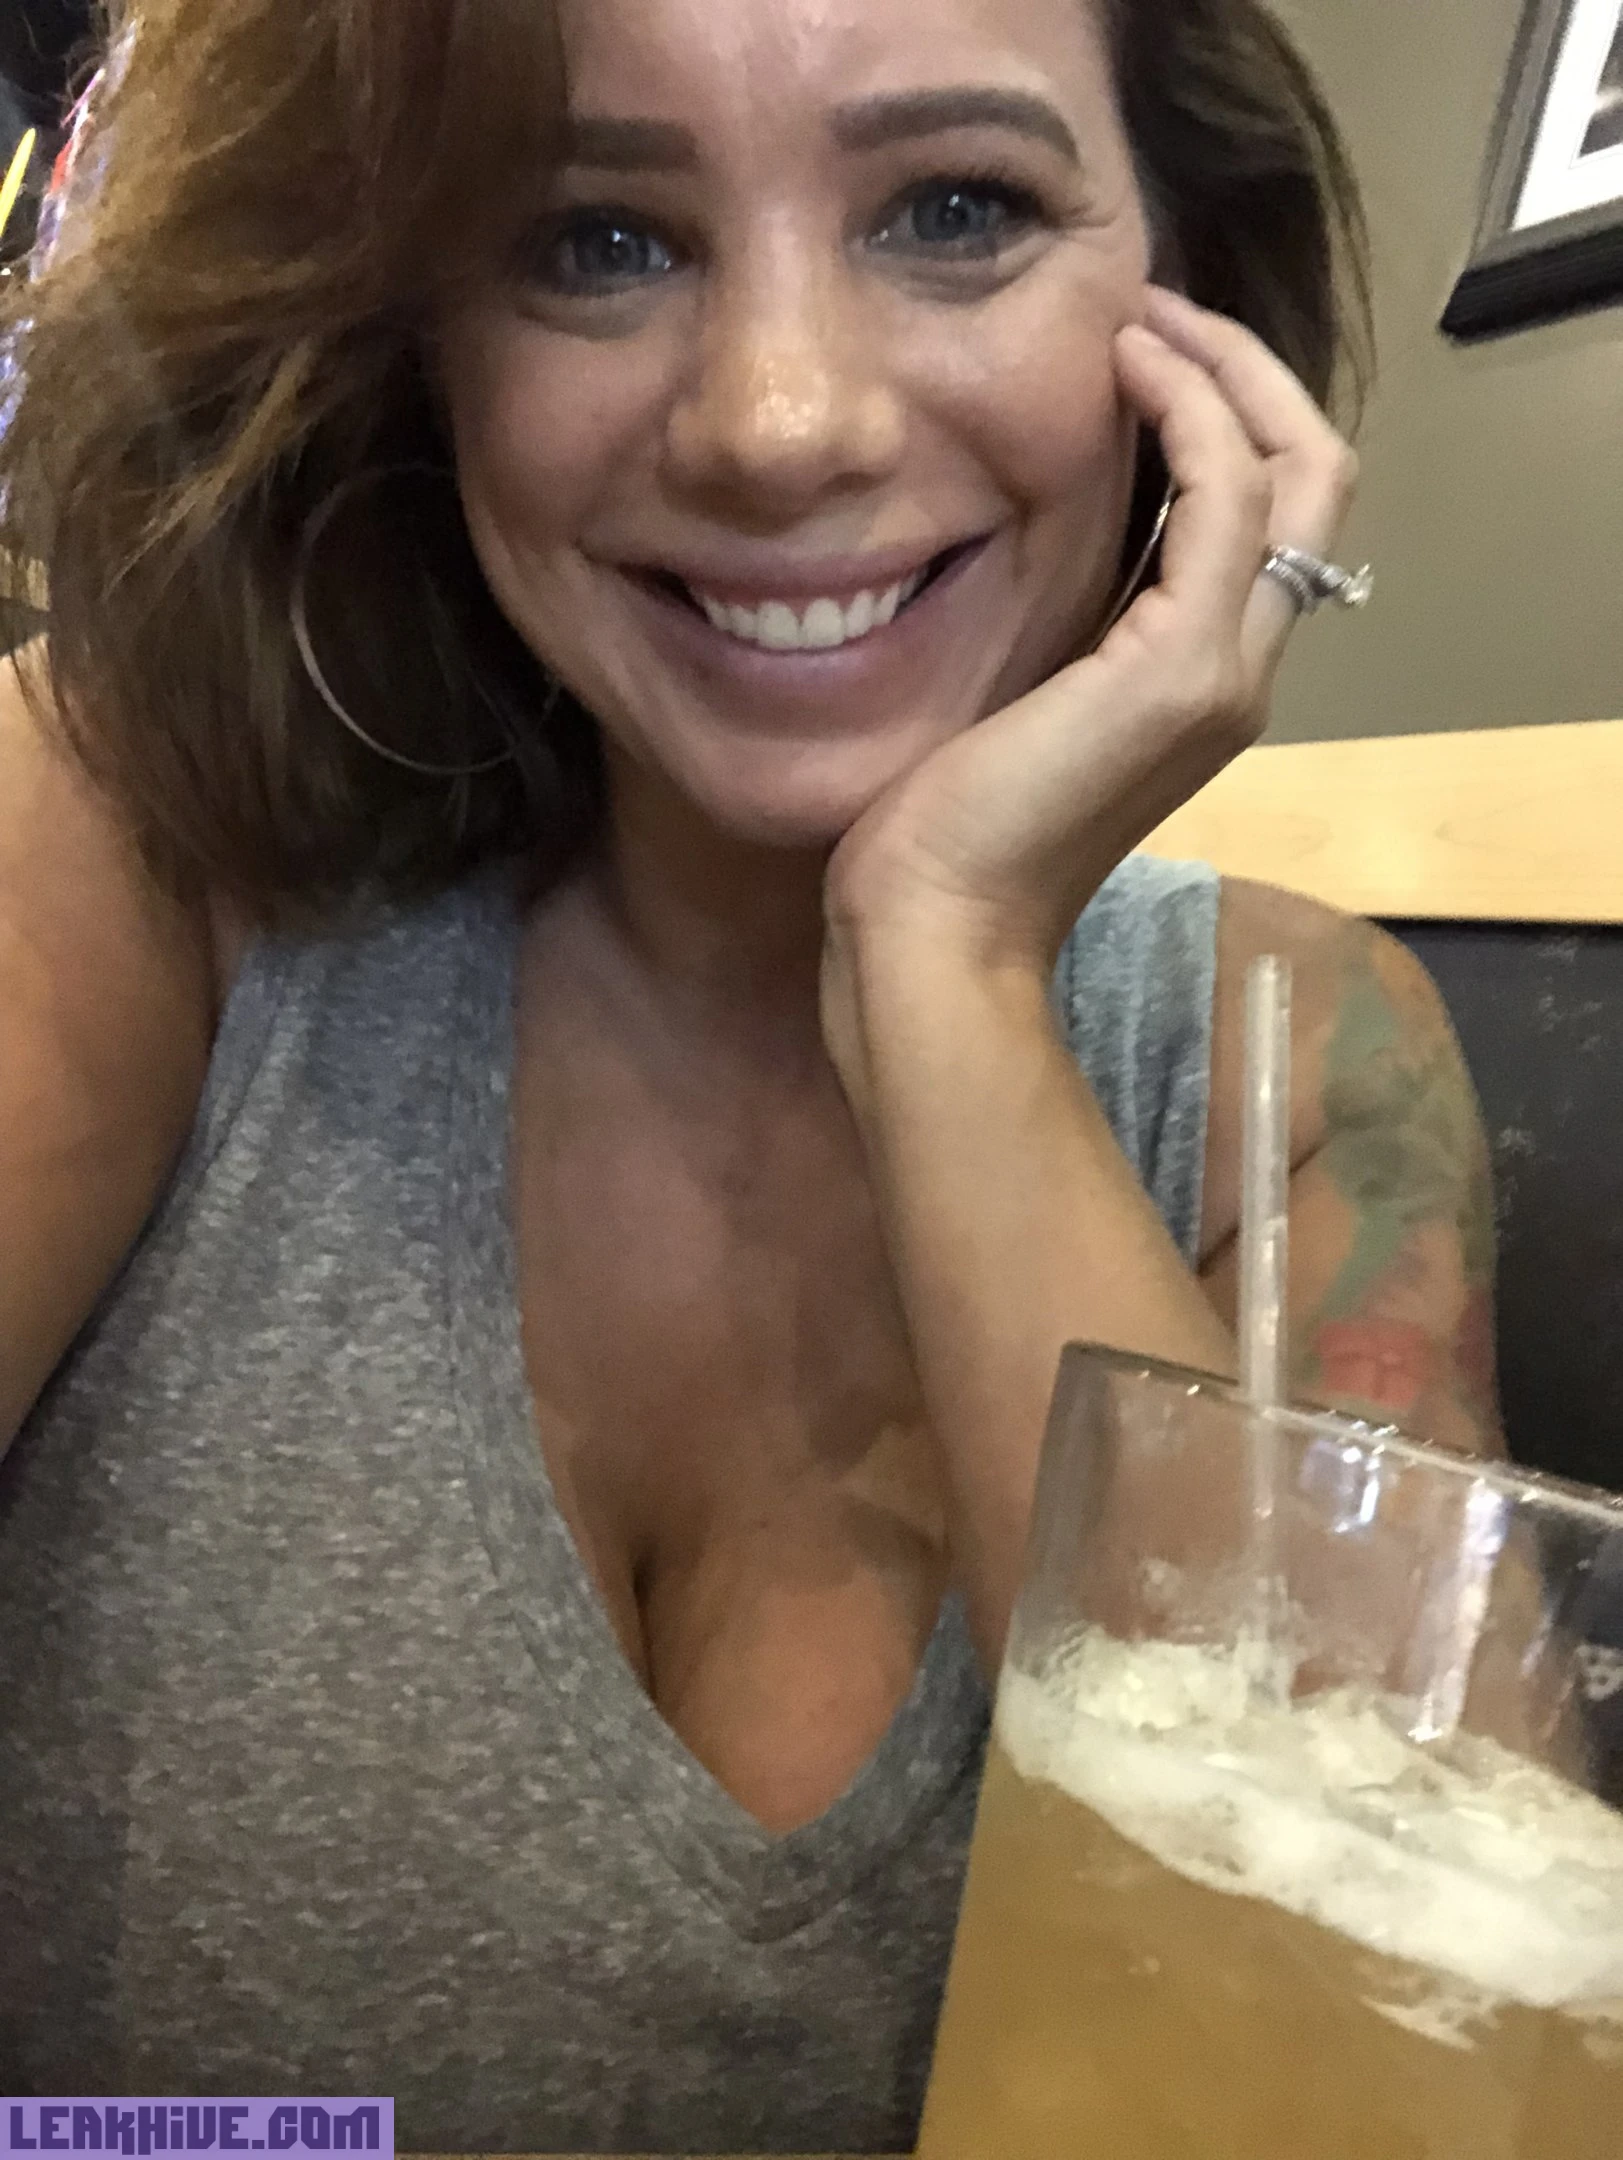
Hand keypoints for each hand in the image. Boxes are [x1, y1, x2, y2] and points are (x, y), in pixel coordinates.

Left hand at [822, 286, 1359, 976]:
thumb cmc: (944, 834)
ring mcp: (1225, 671)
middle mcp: (1241, 671)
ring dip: (1222, 373)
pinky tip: (1124, 369)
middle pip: (1314, 480)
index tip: (1137, 351)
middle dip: (1246, 375)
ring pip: (1295, 472)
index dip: (1223, 415)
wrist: (937, 926)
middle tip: (1156, 314)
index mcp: (1202, 679)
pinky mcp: (1182, 666)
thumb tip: (1028, 526)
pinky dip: (1190, 412)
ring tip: (1141, 320)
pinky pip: (1225, 495)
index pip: (1267, 514)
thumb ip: (1060, 621)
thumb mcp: (1014, 698)